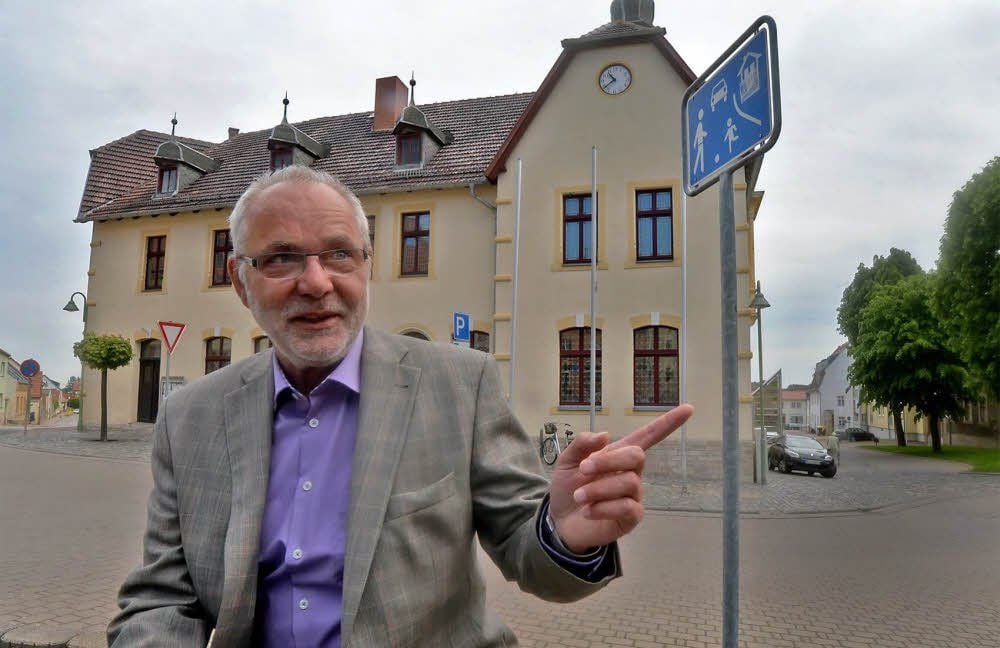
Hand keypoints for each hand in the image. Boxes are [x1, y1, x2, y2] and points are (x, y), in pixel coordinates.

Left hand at [547, 405, 693, 552]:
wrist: (559, 521)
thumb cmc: (567, 488)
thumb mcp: (566, 462)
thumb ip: (581, 445)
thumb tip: (606, 434)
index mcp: (617, 455)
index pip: (647, 436)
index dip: (667, 423)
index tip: (689, 408)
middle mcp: (630, 474)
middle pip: (637, 456)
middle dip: (608, 460)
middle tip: (584, 470)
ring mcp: (633, 496)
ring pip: (629, 483)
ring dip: (598, 488)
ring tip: (579, 496)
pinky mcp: (630, 518)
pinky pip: (627, 508)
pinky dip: (603, 507)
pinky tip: (588, 511)